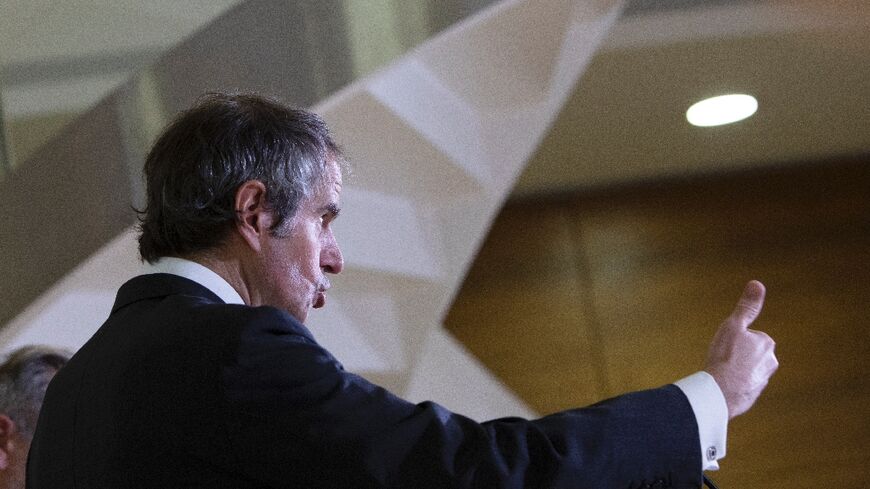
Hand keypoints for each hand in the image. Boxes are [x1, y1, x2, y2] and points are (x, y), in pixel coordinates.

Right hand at [705, 280, 777, 418]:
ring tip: (721, 372)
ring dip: (735, 370)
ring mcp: (762, 380)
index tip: (725, 345)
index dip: (734, 339)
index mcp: (766, 344)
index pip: (749, 336)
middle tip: (721, 358)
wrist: (720, 392)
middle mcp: (770, 362)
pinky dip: (734, 384)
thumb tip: (757, 283)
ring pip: (746, 369)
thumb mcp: (733, 325)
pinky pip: (742, 384)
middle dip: (737, 354)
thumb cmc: (725, 356)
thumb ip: (747, 307)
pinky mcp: (753, 395)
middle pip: (749, 353)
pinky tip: (722, 385)